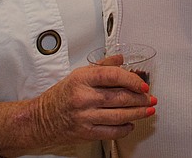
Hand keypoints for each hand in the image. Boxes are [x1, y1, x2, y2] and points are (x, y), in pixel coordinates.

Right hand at [30, 59, 156, 145]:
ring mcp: (85, 117)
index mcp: (82, 79)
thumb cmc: (60, 96)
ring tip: (147, 111)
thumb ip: (102, 66)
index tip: (142, 84)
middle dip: (140, 99)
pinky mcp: (85, 133)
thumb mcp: (78, 74)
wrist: (40, 119)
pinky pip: (111, 132)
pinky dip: (124, 128)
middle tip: (151, 98)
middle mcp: (83, 97)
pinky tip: (130, 124)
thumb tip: (121, 59)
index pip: (113, 76)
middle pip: (120, 97)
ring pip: (119, 115)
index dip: (132, 80)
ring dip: (137, 114)